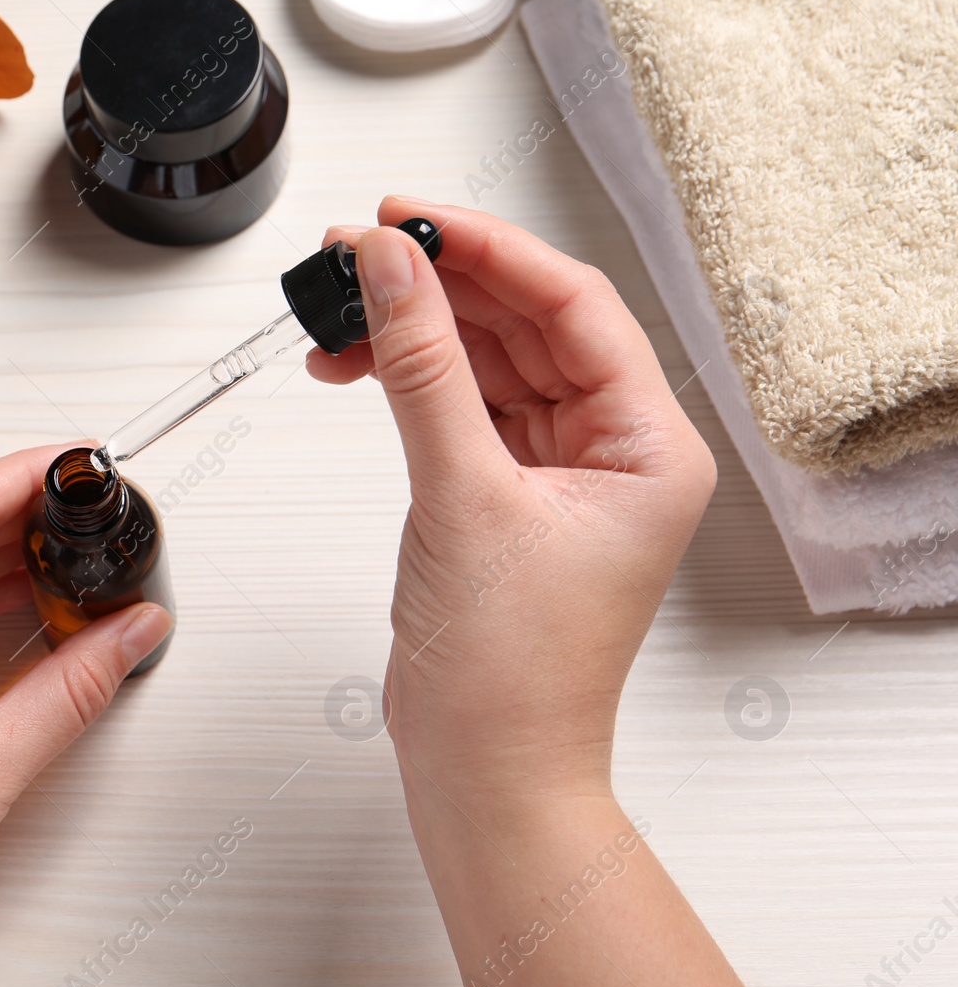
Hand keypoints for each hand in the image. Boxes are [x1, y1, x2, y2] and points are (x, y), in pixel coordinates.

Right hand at [308, 197, 716, 802]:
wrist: (484, 770)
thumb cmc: (512, 674)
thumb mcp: (463, 496)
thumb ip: (422, 369)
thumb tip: (393, 266)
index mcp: (649, 447)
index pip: (572, 305)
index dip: (487, 249)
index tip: (410, 216)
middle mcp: (612, 452)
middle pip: (525, 325)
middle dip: (437, 285)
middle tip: (357, 250)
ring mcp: (556, 474)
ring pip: (484, 363)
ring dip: (411, 333)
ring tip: (338, 304)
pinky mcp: (502, 497)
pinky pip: (457, 409)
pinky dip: (404, 383)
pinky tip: (354, 363)